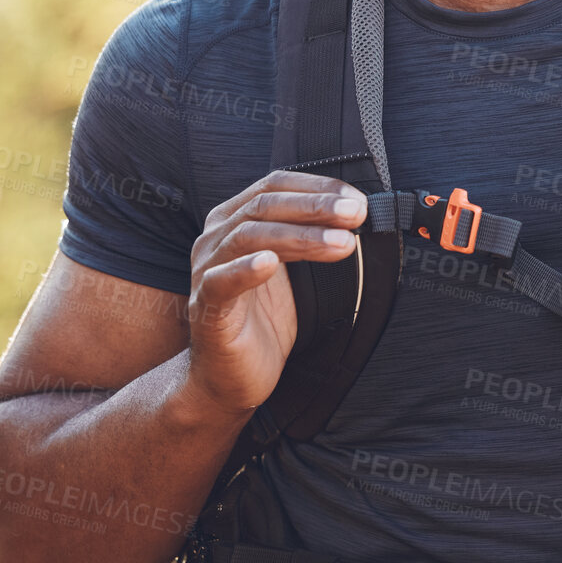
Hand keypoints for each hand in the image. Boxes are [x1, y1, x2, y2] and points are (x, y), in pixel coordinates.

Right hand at [184, 170, 366, 417]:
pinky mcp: (204, 307)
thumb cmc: (263, 319)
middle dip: (315, 207)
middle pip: (265, 205)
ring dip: (300, 236)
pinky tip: (270, 263)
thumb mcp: (293, 270)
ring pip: (249, 236)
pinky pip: (220, 281)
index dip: (317, 187)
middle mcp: (215, 237)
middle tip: (355, 214)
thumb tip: (355, 214)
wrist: (230, 376)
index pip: (275, 185)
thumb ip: (310, 238)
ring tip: (341, 243)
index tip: (357, 199)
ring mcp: (206, 270)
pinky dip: (245, 269)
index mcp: (234, 220)